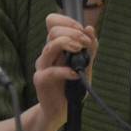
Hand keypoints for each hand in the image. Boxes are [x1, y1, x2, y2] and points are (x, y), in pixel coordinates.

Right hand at [33, 12, 96, 126]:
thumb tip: (90, 29)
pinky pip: (51, 71)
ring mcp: (43, 66)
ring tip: (80, 51)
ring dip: (68, 44)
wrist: (62, 108)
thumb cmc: (72, 85)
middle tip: (85, 43)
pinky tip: (75, 74)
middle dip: (73, 33)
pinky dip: (65, 71)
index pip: (53, 22)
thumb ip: (90, 48)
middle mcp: (48, 53)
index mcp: (56, 46)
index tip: (83, 30)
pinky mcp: (41, 80)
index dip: (68, 21)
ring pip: (50, 46)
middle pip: (53, 31)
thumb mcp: (85, 64)